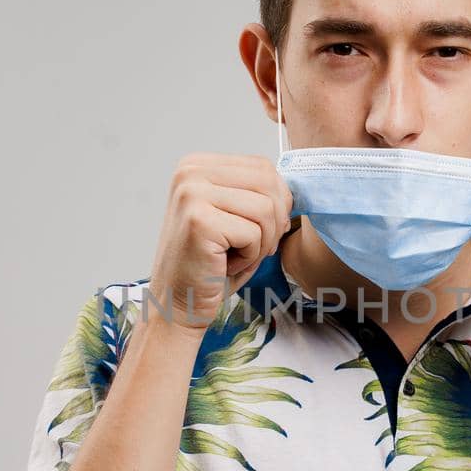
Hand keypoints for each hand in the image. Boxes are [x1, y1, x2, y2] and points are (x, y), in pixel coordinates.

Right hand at [149, 153, 293, 334]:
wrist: (178, 304)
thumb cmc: (211, 266)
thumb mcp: (236, 217)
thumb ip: (258, 194)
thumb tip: (292, 190)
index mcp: (198, 165)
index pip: (263, 167)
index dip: (276, 202)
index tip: (258, 231)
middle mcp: (190, 172)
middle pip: (268, 184)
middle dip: (273, 223)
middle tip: (250, 248)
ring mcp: (192, 194)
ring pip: (266, 209)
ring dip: (261, 243)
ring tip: (233, 256)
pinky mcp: (198, 221)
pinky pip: (254, 233)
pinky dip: (249, 257)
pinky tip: (224, 265)